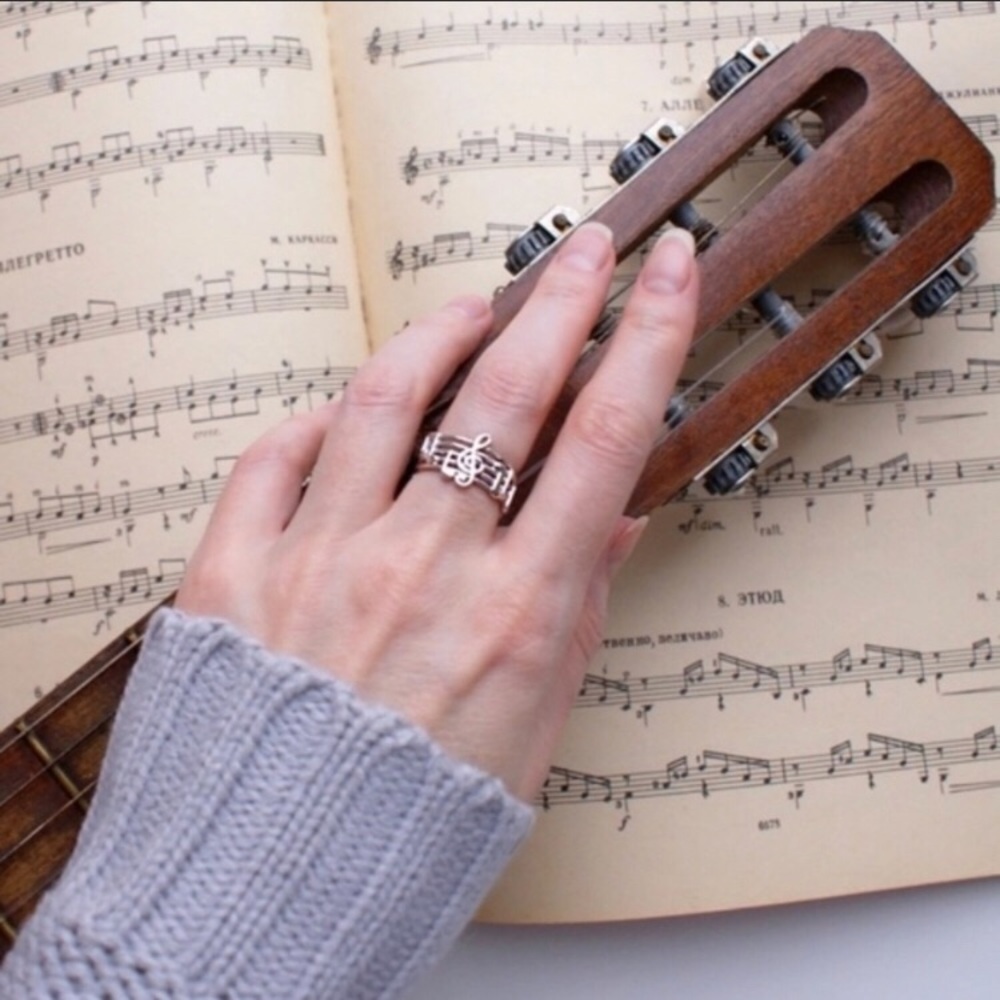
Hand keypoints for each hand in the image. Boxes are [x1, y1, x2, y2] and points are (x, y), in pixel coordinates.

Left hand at [176, 223, 697, 800]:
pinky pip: (275, 456)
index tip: (666, 275)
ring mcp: (319, 560)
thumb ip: (576, 612)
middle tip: (584, 249)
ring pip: (384, 398)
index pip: (603, 440)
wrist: (265, 893)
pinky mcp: (230, 572)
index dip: (647, 339)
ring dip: (438, 336)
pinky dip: (317, 418)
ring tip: (470, 310)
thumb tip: (611, 519)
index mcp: (514, 614)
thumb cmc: (408, 825)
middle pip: (506, 393)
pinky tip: (343, 408)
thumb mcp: (532, 731)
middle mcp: (422, 569)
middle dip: (560, 300)